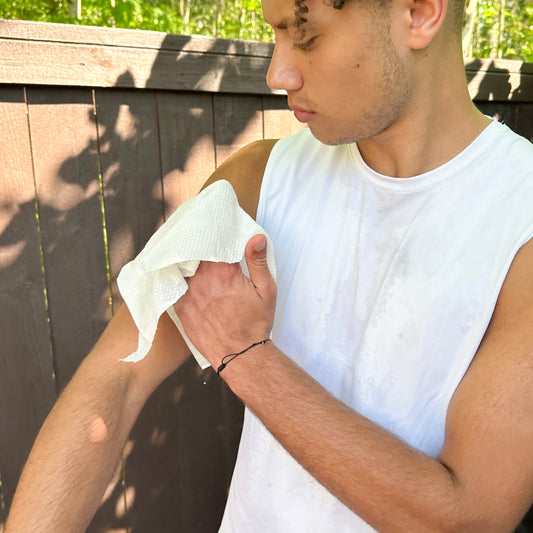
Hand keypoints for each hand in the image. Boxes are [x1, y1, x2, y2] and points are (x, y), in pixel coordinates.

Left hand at [174, 234, 276, 369]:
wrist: (240, 355)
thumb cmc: (255, 323)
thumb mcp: (266, 290)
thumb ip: (258, 262)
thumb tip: (256, 237)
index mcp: (223, 273)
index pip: (213, 242)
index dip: (214, 235)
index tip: (215, 228)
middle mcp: (202, 280)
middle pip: (195, 253)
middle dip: (198, 244)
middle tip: (200, 236)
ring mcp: (188, 294)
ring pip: (181, 266)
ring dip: (185, 259)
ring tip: (188, 250)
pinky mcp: (180, 307)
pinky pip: (173, 285)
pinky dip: (176, 276)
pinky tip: (178, 272)